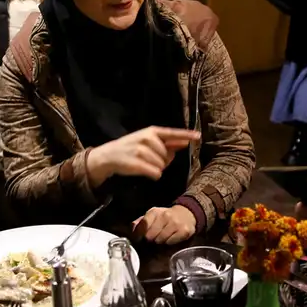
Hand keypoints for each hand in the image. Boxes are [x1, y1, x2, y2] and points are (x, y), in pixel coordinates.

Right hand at [86, 126, 200, 187]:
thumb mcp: (147, 141)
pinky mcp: (137, 163)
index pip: (172, 133)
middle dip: (162, 161)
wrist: (108, 156)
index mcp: (152, 131)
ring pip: (162, 166)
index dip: (186, 135)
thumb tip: (184, 143)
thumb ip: (166, 143)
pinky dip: (153, 175)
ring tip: (144, 164)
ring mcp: (141, 150)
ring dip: (156, 168)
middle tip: (148, 159)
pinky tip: (145, 172)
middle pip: (168, 156)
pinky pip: (156, 173)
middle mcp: (148, 138)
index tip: (198, 136)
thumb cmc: (130, 148)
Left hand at [133, 205, 196, 244]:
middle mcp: (165, 216)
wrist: (186, 213)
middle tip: (153, 238)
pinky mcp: (184, 231)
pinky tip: (170, 238)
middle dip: (149, 239)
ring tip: (162, 238)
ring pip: (160, 240)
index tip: (139, 239)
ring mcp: (175, 223)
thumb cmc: (166, 217)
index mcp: (155, 212)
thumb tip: (132, 229)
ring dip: (159, 241)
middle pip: (150, 235)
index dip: (139, 234)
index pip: (143, 224)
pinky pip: (170, 243)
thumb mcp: (152, 216)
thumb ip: (141, 222)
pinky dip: (168, 243)